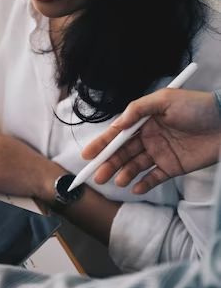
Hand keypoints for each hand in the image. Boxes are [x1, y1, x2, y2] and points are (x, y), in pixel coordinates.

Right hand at [82, 89, 220, 193]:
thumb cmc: (198, 106)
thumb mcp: (165, 99)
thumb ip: (137, 110)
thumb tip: (117, 125)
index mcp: (144, 121)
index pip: (118, 134)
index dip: (102, 144)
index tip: (88, 155)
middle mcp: (149, 137)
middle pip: (123, 153)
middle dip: (108, 164)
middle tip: (98, 175)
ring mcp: (160, 153)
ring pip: (135, 166)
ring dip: (124, 173)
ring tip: (118, 181)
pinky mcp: (173, 167)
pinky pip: (154, 178)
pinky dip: (143, 184)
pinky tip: (135, 188)